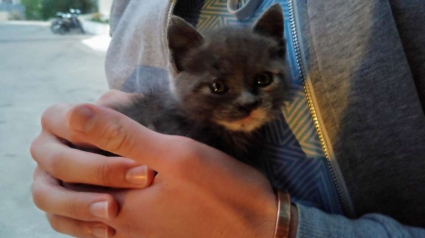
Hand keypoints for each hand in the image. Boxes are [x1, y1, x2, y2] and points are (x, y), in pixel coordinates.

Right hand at [30, 90, 154, 236]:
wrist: (155, 157)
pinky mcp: (59, 206)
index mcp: (59, 120)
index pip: (58, 121)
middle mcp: (49, 149)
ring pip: (48, 196)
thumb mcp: (137, 120)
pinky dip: (81, 226)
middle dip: (99, 172)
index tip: (130, 146)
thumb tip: (78, 114)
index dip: (91, 133)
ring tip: (114, 211)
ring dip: (81, 204)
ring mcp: (49, 178)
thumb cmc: (144, 128)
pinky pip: (58, 221)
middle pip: (58, 162)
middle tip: (142, 178)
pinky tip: (111, 230)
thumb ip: (112, 119)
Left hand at [34, 102, 277, 237]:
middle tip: (109, 128)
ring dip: (101, 173)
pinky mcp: (154, 236)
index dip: (81, 136)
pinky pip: (119, 215)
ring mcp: (138, 236)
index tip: (100, 113)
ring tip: (120, 148)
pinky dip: (118, 191)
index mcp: (121, 206)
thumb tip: (75, 113)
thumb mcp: (177, 154)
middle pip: (83, 187)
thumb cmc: (223, 190)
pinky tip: (137, 176)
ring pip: (98, 201)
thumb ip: (124, 135)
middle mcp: (123, 228)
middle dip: (88, 153)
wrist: (261, 230)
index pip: (76, 168)